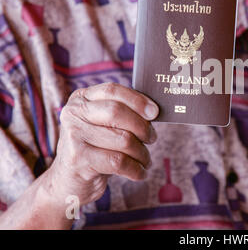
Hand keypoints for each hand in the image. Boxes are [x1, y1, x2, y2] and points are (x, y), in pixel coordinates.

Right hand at [45, 83, 158, 206]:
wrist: (68, 181)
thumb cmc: (95, 148)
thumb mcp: (103, 125)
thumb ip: (122, 113)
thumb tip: (153, 110)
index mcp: (81, 98)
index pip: (112, 90)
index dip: (137, 100)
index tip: (155, 112)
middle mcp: (73, 114)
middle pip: (117, 112)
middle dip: (142, 127)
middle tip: (151, 138)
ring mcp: (74, 136)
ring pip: (122, 140)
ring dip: (141, 152)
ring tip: (145, 159)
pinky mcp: (79, 160)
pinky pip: (118, 162)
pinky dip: (136, 169)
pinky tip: (139, 172)